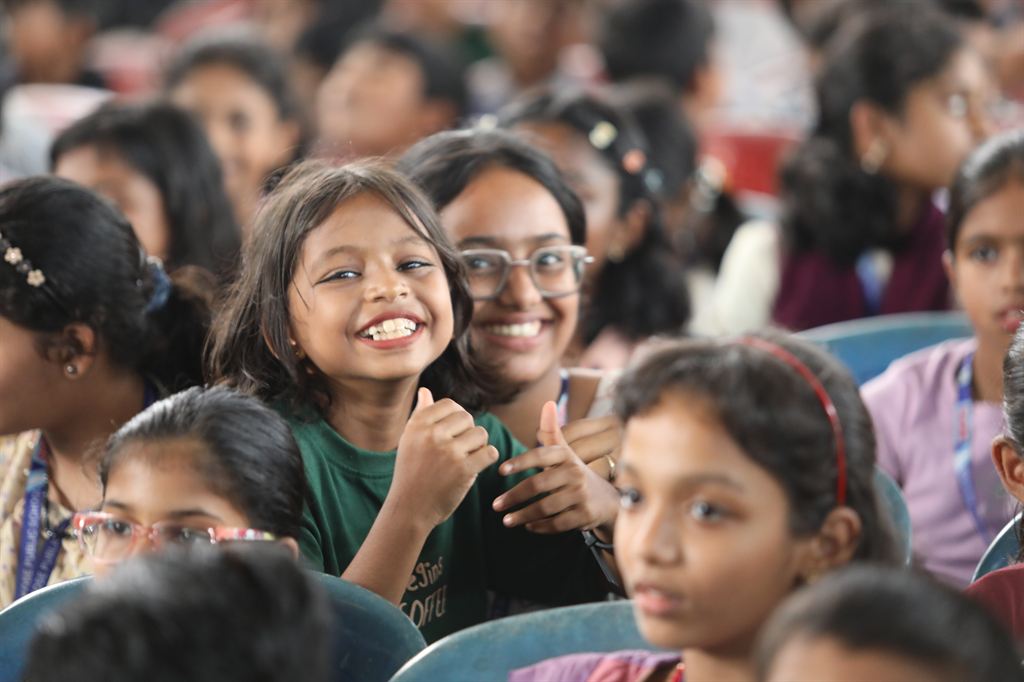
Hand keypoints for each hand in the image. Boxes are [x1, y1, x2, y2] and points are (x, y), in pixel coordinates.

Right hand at [391, 388, 497, 528]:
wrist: (409, 510)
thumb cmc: (411, 474)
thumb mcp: (409, 442)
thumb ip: (420, 415)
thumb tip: (425, 390)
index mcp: (417, 425)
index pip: (449, 405)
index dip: (456, 418)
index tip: (453, 434)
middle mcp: (432, 435)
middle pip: (467, 418)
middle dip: (468, 432)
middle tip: (461, 449)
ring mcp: (448, 452)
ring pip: (480, 434)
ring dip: (479, 446)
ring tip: (467, 458)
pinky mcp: (463, 470)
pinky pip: (489, 453)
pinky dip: (487, 459)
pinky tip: (476, 467)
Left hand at [491, 401, 618, 533]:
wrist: (609, 500)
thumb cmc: (577, 473)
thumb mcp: (567, 452)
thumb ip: (553, 431)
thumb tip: (548, 403)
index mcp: (567, 456)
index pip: (541, 455)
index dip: (520, 461)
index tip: (500, 470)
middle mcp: (575, 473)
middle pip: (538, 485)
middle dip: (514, 496)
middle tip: (496, 505)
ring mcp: (581, 495)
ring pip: (545, 507)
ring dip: (522, 515)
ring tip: (506, 520)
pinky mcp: (585, 515)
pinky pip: (557, 524)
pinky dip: (540, 527)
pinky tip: (528, 526)